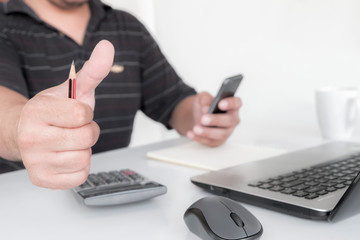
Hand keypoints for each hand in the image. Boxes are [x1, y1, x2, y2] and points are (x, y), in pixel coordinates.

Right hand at [17, 40, 114, 188]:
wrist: (26, 133)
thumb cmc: (54, 112)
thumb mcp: (73, 90)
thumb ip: (93, 70)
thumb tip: (108, 46)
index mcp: (37, 111)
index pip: (82, 115)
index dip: (85, 113)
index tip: (74, 113)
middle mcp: (31, 138)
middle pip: (87, 138)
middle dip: (88, 131)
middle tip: (74, 128)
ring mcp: (35, 162)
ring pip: (85, 158)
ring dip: (84, 150)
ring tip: (68, 142)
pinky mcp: (42, 180)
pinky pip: (80, 176)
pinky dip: (79, 167)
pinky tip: (66, 156)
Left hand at [186, 92, 241, 146]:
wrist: (198, 116)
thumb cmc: (204, 105)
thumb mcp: (202, 98)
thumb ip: (205, 99)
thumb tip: (206, 108)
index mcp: (232, 106)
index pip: (236, 103)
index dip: (230, 103)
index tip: (220, 104)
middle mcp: (232, 119)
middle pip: (229, 120)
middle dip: (216, 120)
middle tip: (204, 118)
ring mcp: (227, 131)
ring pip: (221, 134)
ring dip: (208, 132)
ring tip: (196, 128)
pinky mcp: (218, 140)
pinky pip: (210, 141)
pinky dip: (199, 138)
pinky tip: (191, 133)